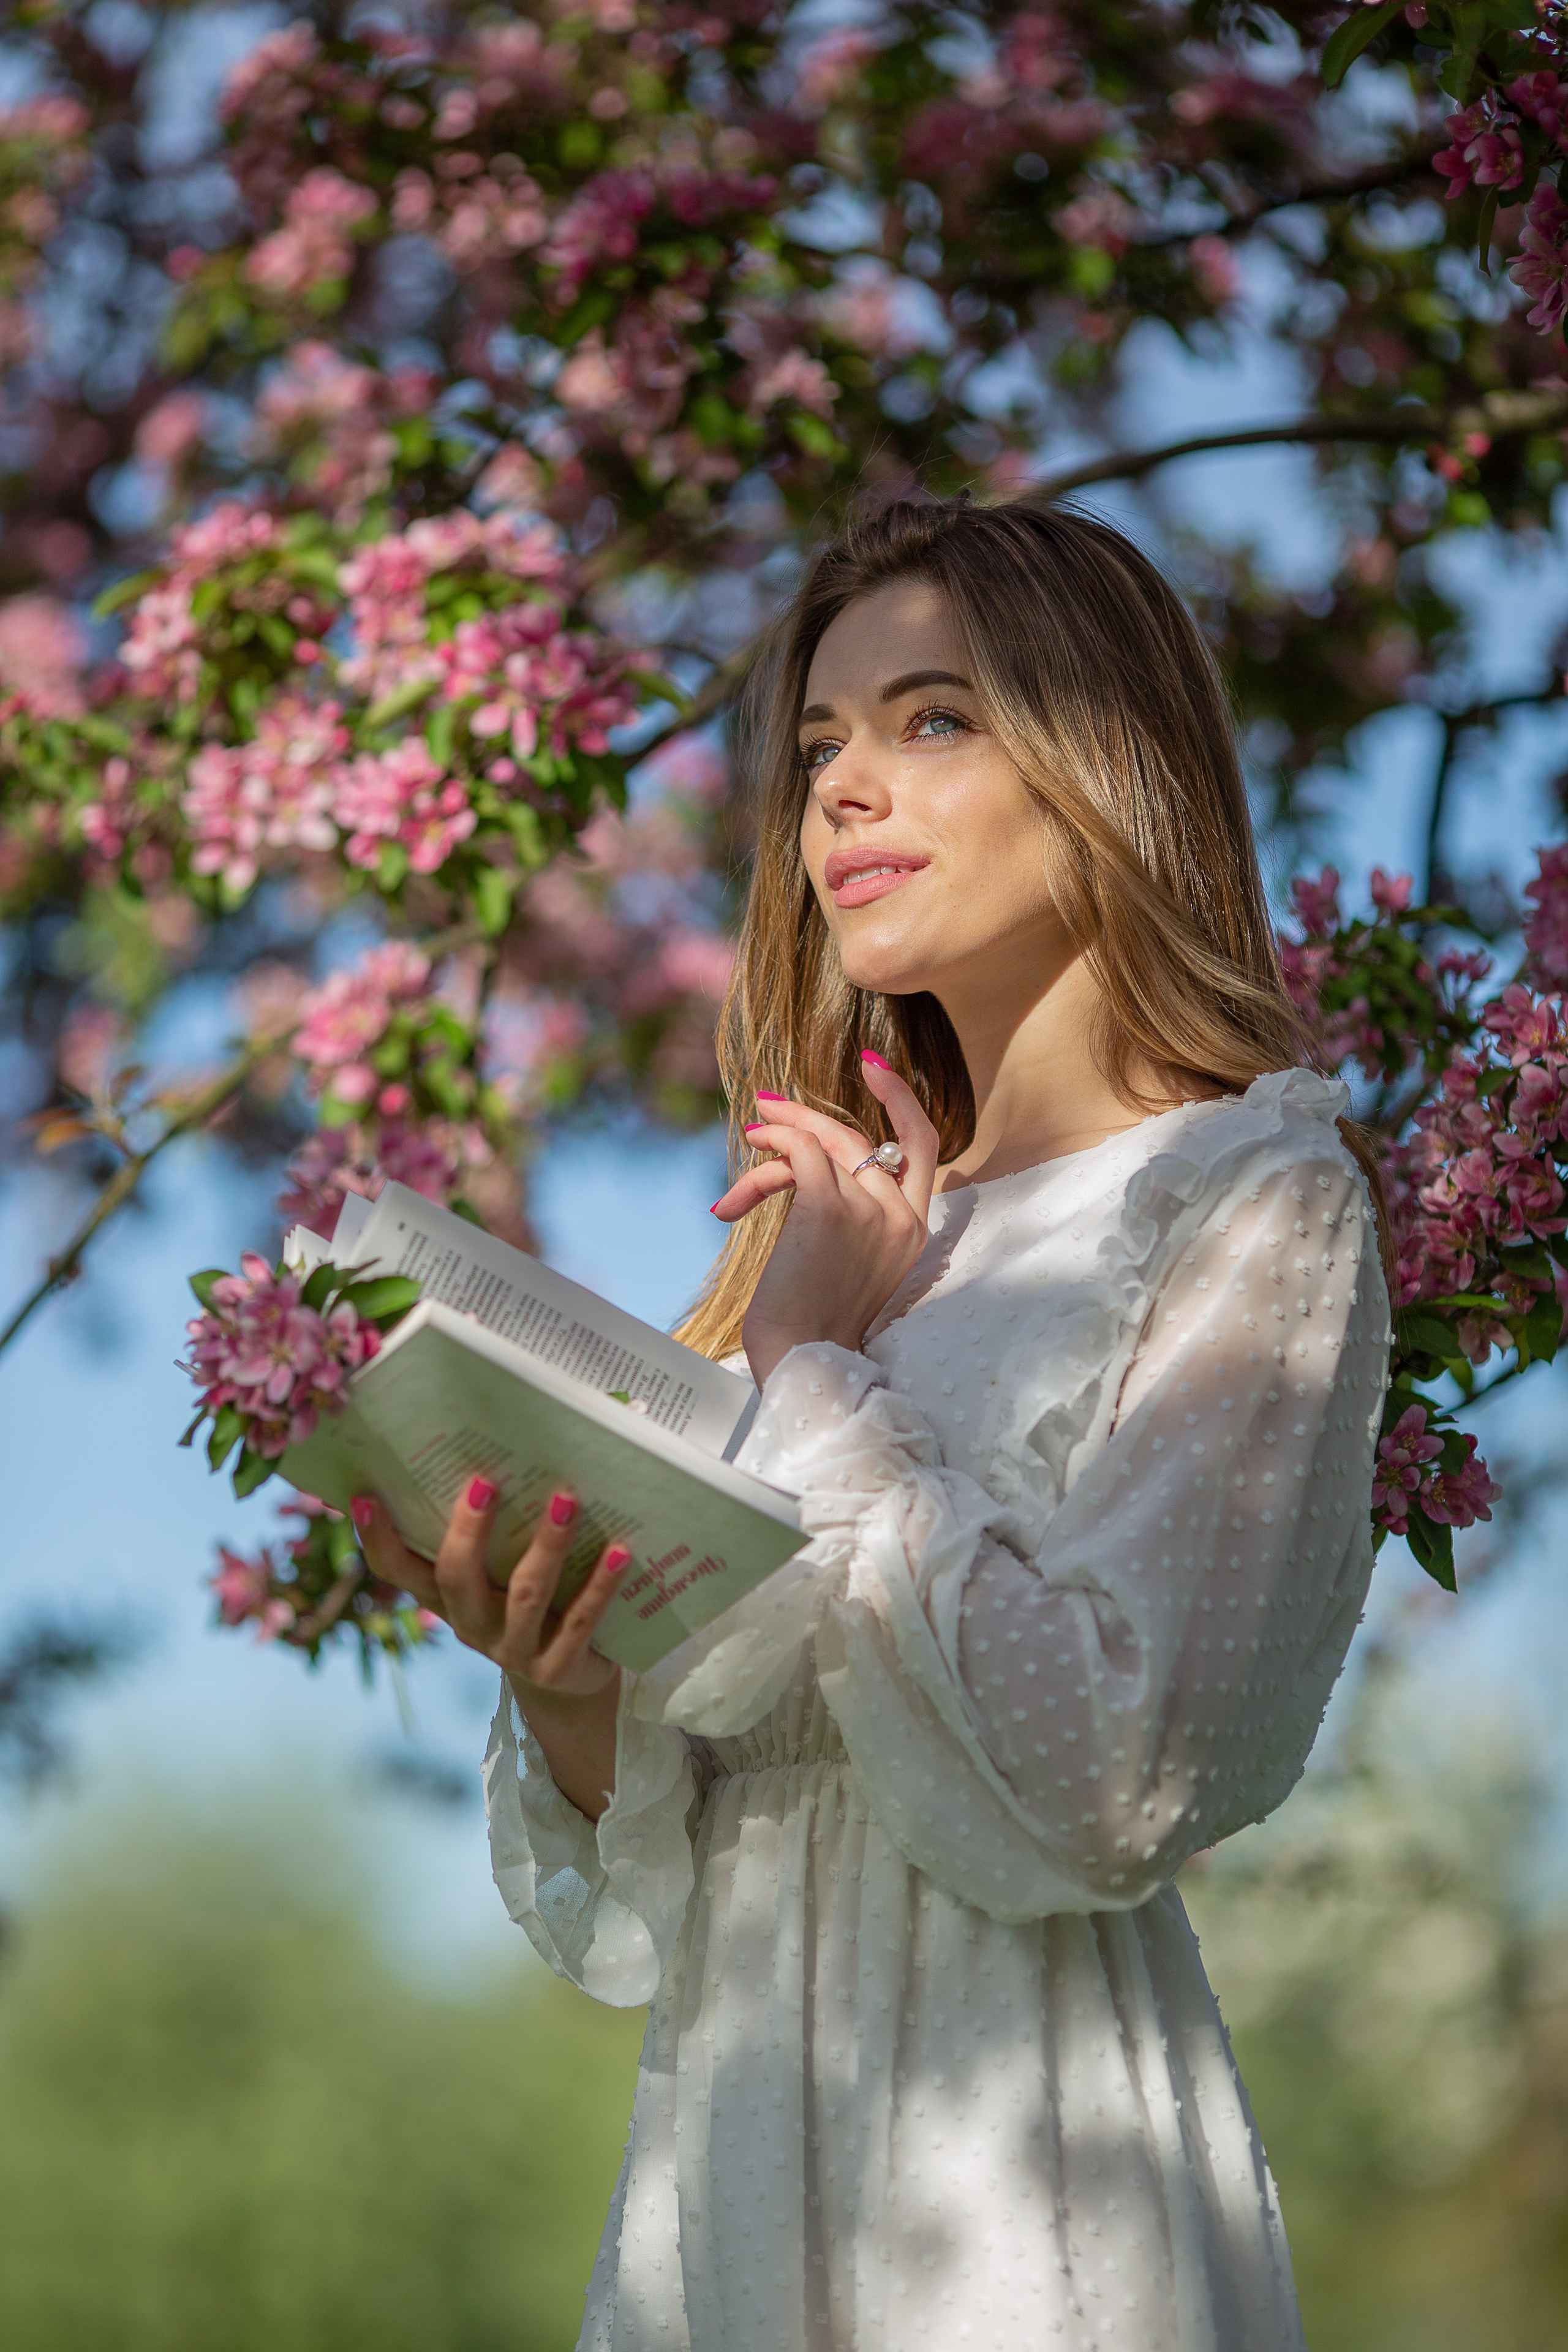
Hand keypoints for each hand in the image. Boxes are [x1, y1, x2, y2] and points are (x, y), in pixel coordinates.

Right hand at [352, 1479, 625, 1702]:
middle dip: (469, 1531)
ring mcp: (515, 1652)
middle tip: (485, 1481)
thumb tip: (501, 1452)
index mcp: (449, 1600)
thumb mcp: (502, 1573)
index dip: (378, 1539)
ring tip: (567, 1500)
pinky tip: (620, 1551)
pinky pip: (581, 1621)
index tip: (365, 1495)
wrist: (571, 1683)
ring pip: (525, 1595)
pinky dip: (601, 1585)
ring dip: (547, 1545)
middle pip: (457, 1580)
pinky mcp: (558, 1669)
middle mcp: (472, 1627)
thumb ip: (494, 1532)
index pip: (399, 1571)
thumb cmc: (532, 1605)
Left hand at [712, 1052, 939, 1386]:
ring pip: (826, 1141)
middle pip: (864, 1136)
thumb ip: (849, 1214)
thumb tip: (806, 1164)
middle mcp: (901, 1215)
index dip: (902, 1101)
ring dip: (779, 1135)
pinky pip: (802, 1150)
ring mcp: (869, 1209)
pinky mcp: (828, 1207)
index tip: (875, 1070)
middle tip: (769, 1102)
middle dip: (814, 1112)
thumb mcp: (849, 1261)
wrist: (802, 1356)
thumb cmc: (814, 1320)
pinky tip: (748, 1166)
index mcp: (915, 1230)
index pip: (924, 1147)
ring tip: (750, 1139)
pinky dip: (774, 1147)